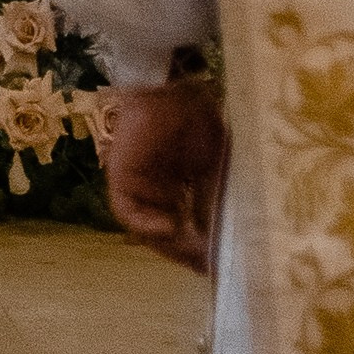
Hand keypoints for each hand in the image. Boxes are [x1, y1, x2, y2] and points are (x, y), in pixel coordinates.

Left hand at [104, 81, 226, 274]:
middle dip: (189, 254)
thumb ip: (222, 203)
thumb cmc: (204, 117)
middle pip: (171, 235)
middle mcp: (160, 187)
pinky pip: (128, 212)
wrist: (177, 84)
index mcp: (185, 185)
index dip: (205, 251)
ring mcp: (139, 182)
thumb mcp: (222, 169)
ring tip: (195, 253)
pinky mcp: (120, 175)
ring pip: (150, 229)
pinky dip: (148, 225)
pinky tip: (171, 227)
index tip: (223, 267)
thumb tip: (233, 242)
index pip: (192, 229)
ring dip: (171, 245)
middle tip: (210, 268)